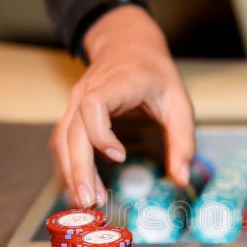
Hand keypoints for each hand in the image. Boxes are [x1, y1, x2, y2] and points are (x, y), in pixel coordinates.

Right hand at [51, 5, 194, 206]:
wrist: (128, 44)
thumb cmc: (154, 73)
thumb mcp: (179, 103)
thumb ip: (182, 141)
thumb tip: (181, 179)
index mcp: (116, 83)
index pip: (93, 106)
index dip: (101, 133)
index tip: (118, 156)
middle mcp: (88, 92)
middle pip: (73, 131)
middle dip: (79, 168)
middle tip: (91, 200)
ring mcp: (75, 102)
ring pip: (63, 139)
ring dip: (71, 172)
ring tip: (86, 201)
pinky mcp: (72, 113)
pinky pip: (63, 141)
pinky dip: (68, 164)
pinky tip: (79, 187)